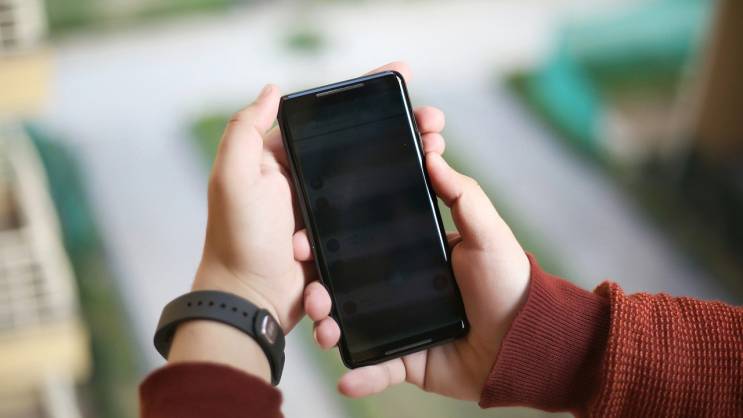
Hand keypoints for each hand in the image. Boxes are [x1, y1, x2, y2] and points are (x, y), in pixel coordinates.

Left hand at [169, 62, 457, 380]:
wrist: (251, 300)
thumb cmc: (238, 238)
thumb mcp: (233, 177)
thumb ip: (245, 130)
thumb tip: (272, 89)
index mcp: (283, 158)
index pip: (332, 118)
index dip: (368, 96)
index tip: (403, 77)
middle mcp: (307, 178)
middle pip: (362, 142)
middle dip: (400, 125)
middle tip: (432, 121)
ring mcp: (327, 208)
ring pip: (375, 174)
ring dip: (408, 157)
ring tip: (437, 147)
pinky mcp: (342, 236)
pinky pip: (375, 210)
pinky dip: (400, 195)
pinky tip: (428, 182)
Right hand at [302, 75, 530, 399]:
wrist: (525, 345)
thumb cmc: (511, 284)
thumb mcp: (488, 233)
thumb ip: (463, 195)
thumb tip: (434, 156)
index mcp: (410, 253)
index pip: (360, 240)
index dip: (330, 236)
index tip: (306, 233)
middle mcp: (396, 286)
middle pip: (344, 283)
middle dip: (316, 283)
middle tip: (307, 285)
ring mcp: (397, 323)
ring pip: (350, 323)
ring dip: (328, 326)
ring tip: (324, 329)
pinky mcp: (404, 358)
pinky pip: (376, 367)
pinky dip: (360, 374)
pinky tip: (346, 376)